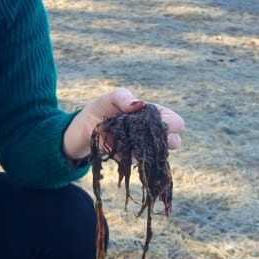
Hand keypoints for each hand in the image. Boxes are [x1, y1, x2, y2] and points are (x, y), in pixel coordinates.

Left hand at [63, 88, 184, 159]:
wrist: (85, 126)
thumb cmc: (103, 108)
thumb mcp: (112, 97)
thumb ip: (124, 97)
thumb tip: (139, 104)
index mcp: (152, 115)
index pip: (173, 120)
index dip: (173, 122)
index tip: (168, 123)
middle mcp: (151, 133)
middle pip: (172, 140)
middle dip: (169, 139)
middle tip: (159, 135)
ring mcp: (142, 147)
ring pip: (157, 153)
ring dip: (152, 148)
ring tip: (140, 139)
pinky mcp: (129, 159)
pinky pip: (137, 161)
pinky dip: (134, 155)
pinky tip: (127, 147)